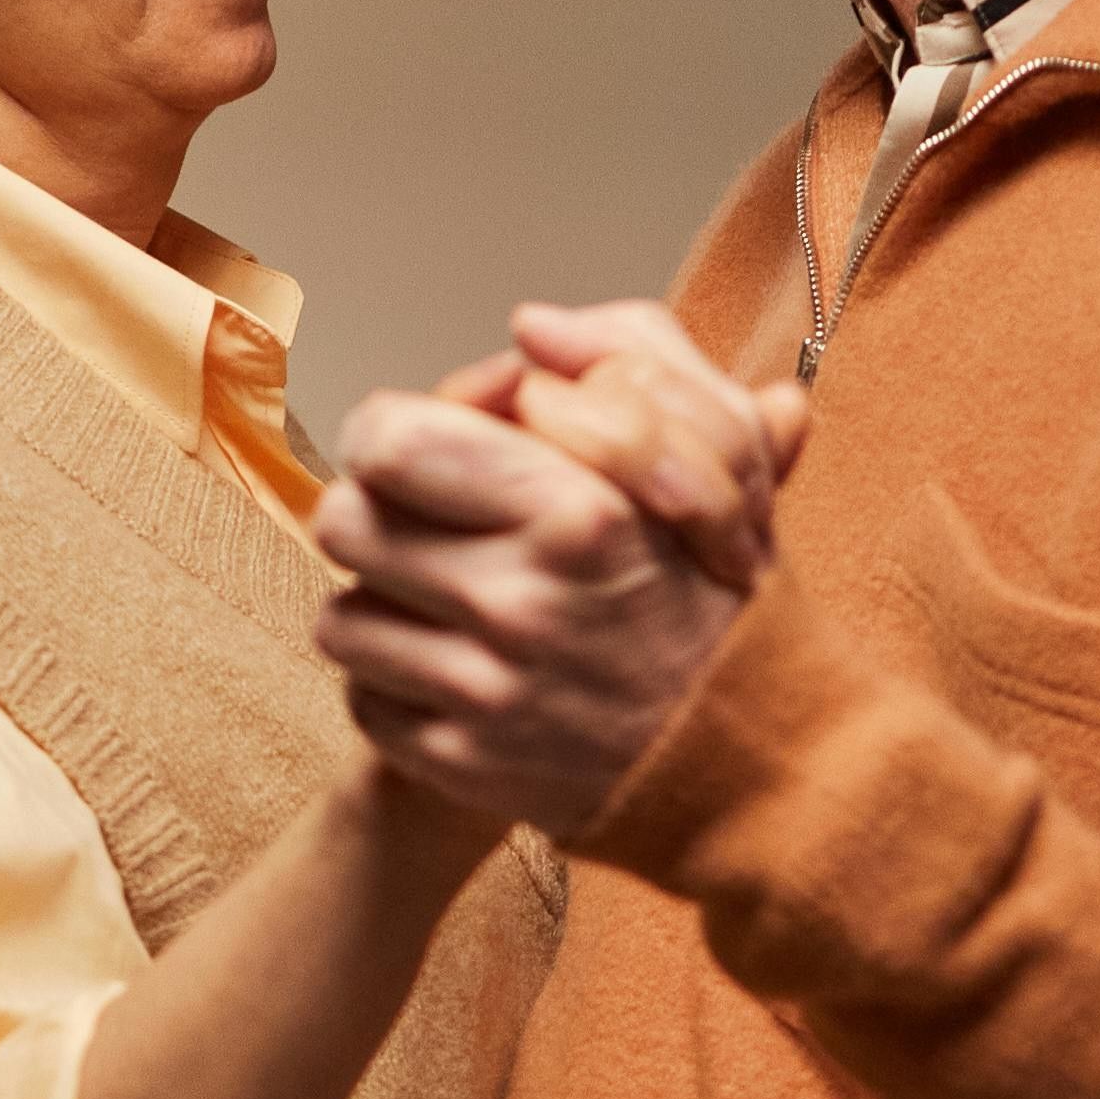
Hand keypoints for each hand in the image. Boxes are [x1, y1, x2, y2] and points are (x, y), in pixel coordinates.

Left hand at [316, 342, 784, 835]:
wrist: (760, 770)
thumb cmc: (726, 601)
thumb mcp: (721, 454)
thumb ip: (635, 357)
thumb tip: (531, 328)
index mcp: (582, 509)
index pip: (388, 439)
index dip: (394, 434)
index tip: (425, 452)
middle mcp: (524, 603)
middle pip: (343, 522)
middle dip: (379, 516)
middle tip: (430, 530)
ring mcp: (488, 694)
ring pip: (339, 618)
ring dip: (385, 607)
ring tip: (451, 608)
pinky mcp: (462, 766)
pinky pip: (364, 701)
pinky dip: (400, 687)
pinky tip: (463, 675)